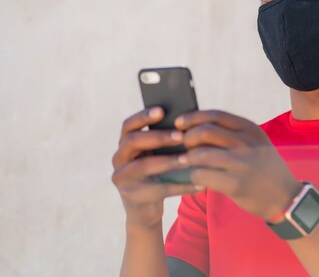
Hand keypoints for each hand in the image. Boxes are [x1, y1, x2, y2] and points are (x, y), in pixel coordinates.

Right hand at [111, 107, 203, 228]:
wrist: (145, 208)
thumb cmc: (157, 173)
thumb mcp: (157, 155)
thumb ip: (165, 140)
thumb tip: (190, 123)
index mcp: (125, 143)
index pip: (129, 125)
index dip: (143, 116)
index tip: (162, 110)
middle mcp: (119, 158)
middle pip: (133, 141)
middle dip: (159, 137)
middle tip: (181, 136)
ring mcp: (122, 178)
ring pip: (144, 165)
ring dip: (169, 161)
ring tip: (189, 159)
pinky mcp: (132, 195)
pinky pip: (158, 189)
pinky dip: (181, 186)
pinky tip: (199, 184)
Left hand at [175, 110, 301, 221]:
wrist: (285, 195)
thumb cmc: (263, 167)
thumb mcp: (255, 143)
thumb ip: (233, 134)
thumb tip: (197, 127)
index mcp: (250, 129)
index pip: (216, 115)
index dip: (194, 117)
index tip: (180, 122)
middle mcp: (247, 143)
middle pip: (205, 131)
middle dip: (188, 137)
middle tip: (184, 146)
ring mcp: (242, 163)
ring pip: (201, 154)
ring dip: (188, 158)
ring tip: (187, 162)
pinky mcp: (235, 184)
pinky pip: (202, 175)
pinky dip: (194, 175)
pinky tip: (196, 177)